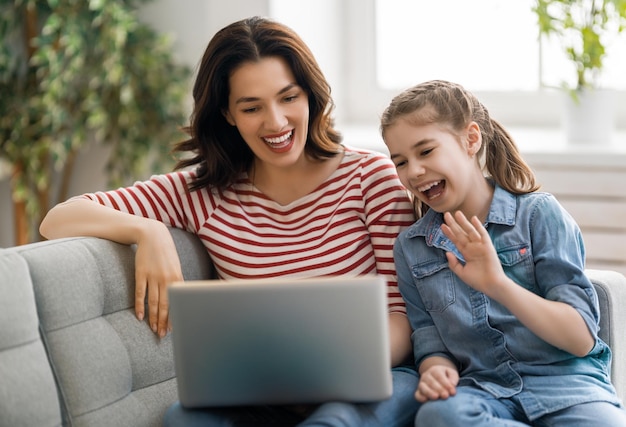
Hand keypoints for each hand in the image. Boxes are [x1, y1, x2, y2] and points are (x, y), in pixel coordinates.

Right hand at [134, 221, 182, 337]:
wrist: (153, 235)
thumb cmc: (166, 252)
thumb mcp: (175, 266)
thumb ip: (176, 281)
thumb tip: (179, 298)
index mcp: (177, 277)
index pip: (177, 302)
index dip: (176, 316)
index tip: (175, 328)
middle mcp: (166, 278)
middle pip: (166, 305)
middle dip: (165, 321)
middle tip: (163, 334)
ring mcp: (153, 276)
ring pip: (153, 301)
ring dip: (153, 317)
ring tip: (153, 328)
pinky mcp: (141, 273)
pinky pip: (140, 293)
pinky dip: (139, 306)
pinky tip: (140, 316)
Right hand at [416, 364, 458, 401]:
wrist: (437, 376)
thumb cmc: (446, 376)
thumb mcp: (451, 373)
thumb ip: (453, 377)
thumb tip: (452, 384)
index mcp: (435, 370)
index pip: (439, 376)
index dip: (446, 384)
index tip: (453, 392)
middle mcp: (426, 376)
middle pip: (431, 382)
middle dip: (439, 389)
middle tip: (446, 396)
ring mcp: (421, 383)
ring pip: (422, 387)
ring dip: (429, 392)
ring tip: (436, 397)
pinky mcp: (418, 391)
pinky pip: (417, 394)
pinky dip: (420, 397)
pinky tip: (426, 400)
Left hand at [441, 211, 506, 296]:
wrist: (491, 286)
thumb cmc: (478, 281)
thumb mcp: (462, 273)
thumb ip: (454, 263)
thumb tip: (447, 252)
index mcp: (467, 253)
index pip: (456, 240)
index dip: (449, 233)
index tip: (442, 226)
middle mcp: (472, 248)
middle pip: (461, 233)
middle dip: (454, 224)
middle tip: (446, 214)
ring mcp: (480, 246)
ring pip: (470, 231)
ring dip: (464, 222)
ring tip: (457, 213)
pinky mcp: (488, 247)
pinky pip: (483, 234)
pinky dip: (479, 226)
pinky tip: (474, 218)